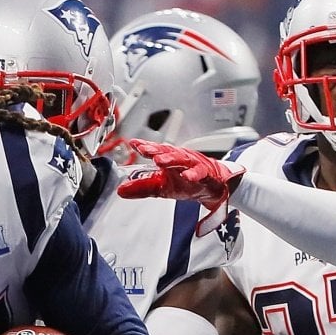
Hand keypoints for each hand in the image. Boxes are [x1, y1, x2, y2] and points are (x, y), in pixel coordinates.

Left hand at [116, 139, 245, 234]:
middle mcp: (181, 159)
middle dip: (156, 150)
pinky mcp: (207, 175)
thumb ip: (142, 187)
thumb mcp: (162, 187)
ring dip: (171, 159)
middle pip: (167, 152)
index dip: (145, 147)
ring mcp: (194, 165)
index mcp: (169, 160)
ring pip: (182, 160)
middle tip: (145, 150)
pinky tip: (187, 176)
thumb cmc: (188, 182)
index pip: (155, 151)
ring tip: (160, 161)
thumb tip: (120, 191)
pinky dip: (194, 174)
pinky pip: (201, 173)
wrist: (215, 187)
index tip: (134, 144)